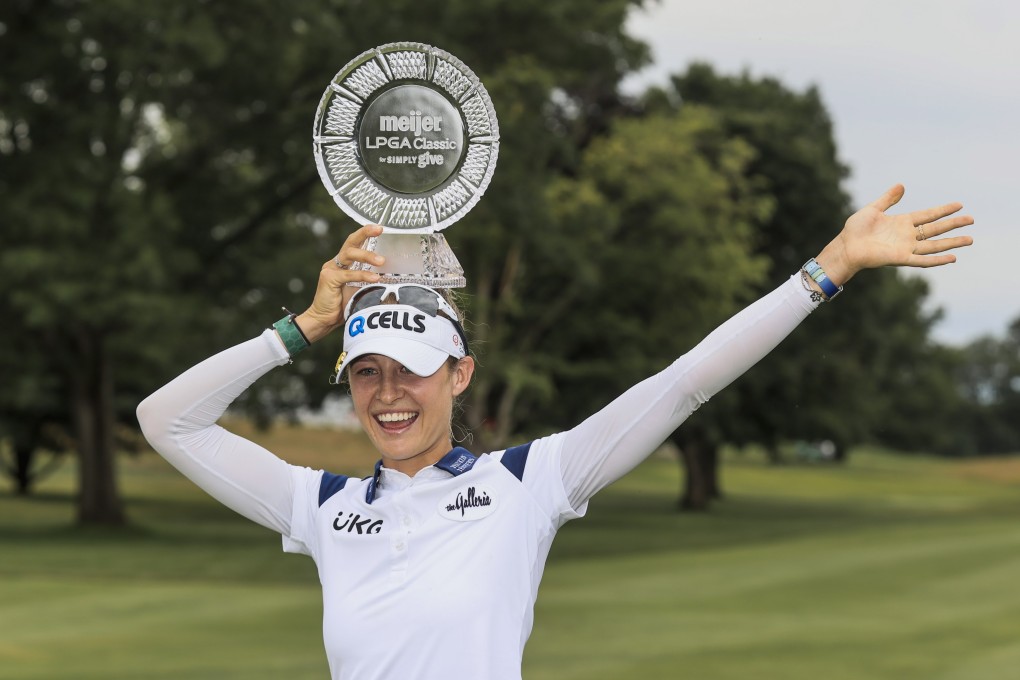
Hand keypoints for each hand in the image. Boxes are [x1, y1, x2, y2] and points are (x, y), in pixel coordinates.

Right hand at [295, 224, 384, 342]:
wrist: (323, 320)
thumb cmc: (343, 305)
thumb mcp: (360, 289)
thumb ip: (370, 281)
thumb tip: (391, 277)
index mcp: (343, 263)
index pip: (355, 243)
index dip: (366, 233)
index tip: (380, 228)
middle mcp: (336, 262)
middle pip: (350, 241)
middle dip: (365, 233)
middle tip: (380, 230)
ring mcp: (331, 269)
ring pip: (350, 254)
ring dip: (367, 256)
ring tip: (382, 261)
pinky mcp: (329, 278)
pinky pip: (348, 274)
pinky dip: (362, 275)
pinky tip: (374, 278)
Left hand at [815, 184, 973, 285]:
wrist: (846, 246)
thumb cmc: (855, 229)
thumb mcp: (872, 209)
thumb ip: (888, 199)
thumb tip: (902, 185)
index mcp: (902, 222)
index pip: (928, 215)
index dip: (943, 210)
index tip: (959, 205)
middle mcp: (907, 235)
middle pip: (936, 229)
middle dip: (954, 224)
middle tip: (972, 219)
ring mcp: (906, 247)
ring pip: (934, 245)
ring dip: (952, 242)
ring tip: (970, 239)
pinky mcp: (901, 258)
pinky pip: (922, 260)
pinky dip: (937, 260)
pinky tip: (952, 258)